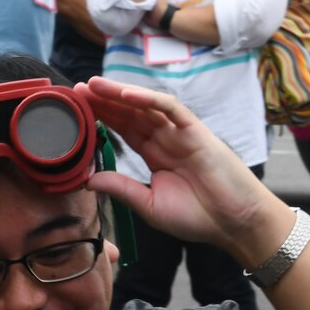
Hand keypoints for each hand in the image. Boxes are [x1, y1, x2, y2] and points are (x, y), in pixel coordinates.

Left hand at [79, 78, 286, 259]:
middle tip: (76, 90)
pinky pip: (171, 108)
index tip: (76, 111)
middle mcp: (166, 139)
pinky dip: (149, 99)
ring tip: (93, 86)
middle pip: (130, 112)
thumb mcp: (149, 205)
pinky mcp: (196, 131)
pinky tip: (126, 95)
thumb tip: (88, 179)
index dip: (101, 118)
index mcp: (155, 155)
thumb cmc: (198, 217)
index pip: (124, 129)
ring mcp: (181, 133)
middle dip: (104, 100)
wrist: (233, 224)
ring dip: (119, 94)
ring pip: (146, 105)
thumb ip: (121, 188)